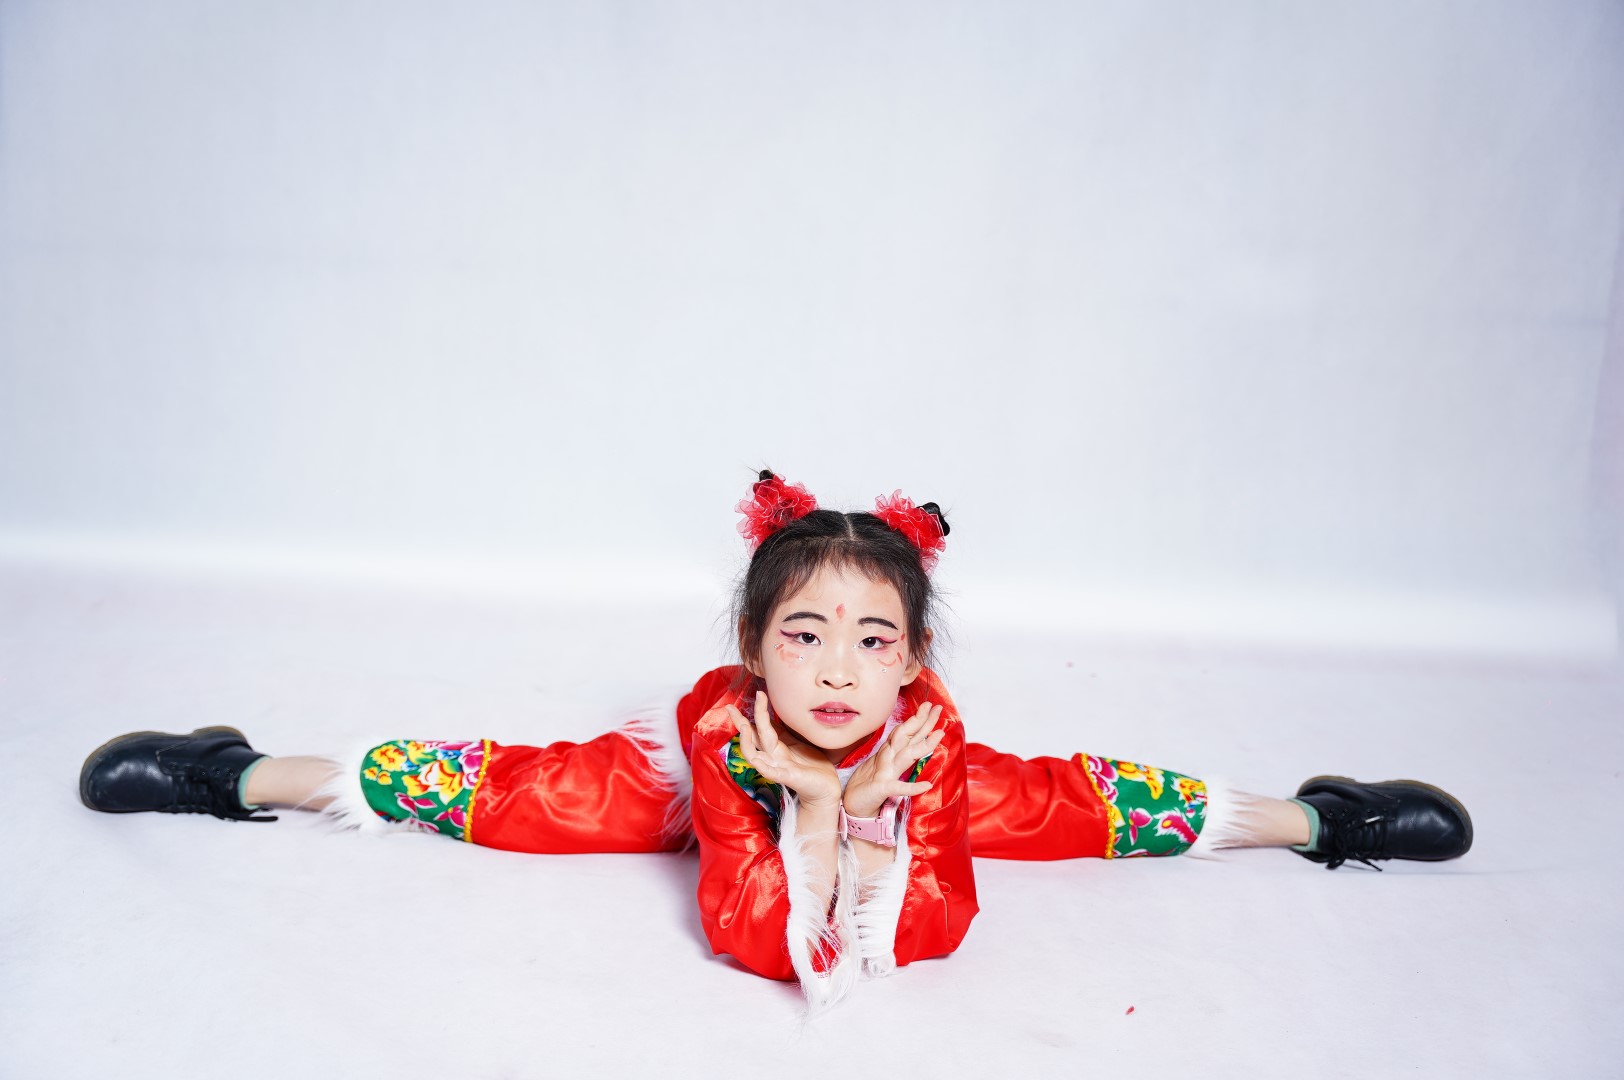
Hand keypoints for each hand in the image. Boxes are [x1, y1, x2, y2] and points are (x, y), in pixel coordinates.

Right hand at [727, 691, 842, 808]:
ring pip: (753, 755)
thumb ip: (784, 732)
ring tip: (745, 726)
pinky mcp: (786, 777)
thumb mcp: (797, 742)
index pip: (758, 728)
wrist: (825, 787)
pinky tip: (755, 759)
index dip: (754, 712)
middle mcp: (772, 756)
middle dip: (740, 722)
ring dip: (747, 741)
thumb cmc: (812, 765)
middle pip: (751, 738)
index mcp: (776, 746)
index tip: (756, 693)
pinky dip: (761, 766)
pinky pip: (770, 772)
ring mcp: (777, 767)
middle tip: (730, 707)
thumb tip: (774, 715)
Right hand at [843, 702, 944, 818]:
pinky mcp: (882, 789)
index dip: (918, 719)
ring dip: (922, 745)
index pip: (905, 732)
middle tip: (935, 708)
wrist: (852, 805)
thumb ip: (896, 753)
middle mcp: (887, 759)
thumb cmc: (868, 785)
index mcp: (888, 753)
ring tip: (938, 735)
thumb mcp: (883, 766)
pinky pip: (899, 788)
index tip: (931, 707)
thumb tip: (913, 741)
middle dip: (922, 722)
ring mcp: (885, 773)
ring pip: (906, 755)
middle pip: (907, 737)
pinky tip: (927, 785)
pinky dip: (913, 787)